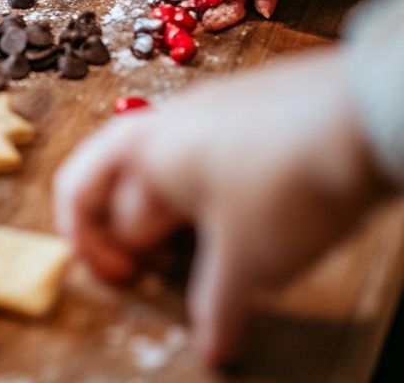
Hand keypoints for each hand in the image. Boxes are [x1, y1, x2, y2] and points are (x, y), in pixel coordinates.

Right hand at [54, 53, 385, 367]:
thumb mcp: (248, 265)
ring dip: (160, 208)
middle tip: (148, 266)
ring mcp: (202, 107)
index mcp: (143, 156)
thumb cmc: (291, 181)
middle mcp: (162, 125)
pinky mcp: (242, 105)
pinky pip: (197, 148)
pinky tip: (237, 209)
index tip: (126, 281)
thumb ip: (215, 309)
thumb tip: (209, 346)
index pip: (88, 207)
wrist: (364, 117)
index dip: (96, 252)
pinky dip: (198, 185)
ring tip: (195, 243)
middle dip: (122, 230)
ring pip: (157, 163)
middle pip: (112, 181)